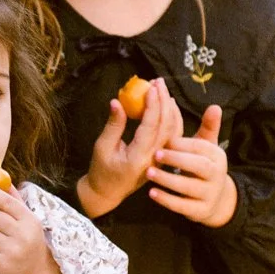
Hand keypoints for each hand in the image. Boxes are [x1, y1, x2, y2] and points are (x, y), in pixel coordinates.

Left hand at [0, 180, 61, 273]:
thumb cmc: (30, 242)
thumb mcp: (28, 221)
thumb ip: (15, 201)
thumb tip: (3, 179)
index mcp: (31, 221)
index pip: (8, 202)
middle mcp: (23, 236)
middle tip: (5, 232)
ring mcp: (12, 251)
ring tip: (3, 246)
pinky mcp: (1, 264)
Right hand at [78, 78, 183, 217]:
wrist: (109, 192)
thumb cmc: (102, 171)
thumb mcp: (102, 147)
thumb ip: (113, 125)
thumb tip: (116, 101)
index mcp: (138, 156)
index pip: (151, 126)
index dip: (153, 105)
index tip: (150, 87)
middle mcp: (154, 157)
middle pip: (166, 125)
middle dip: (163, 100)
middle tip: (158, 81)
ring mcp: (160, 158)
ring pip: (172, 130)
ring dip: (170, 107)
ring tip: (162, 89)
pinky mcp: (161, 156)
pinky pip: (171, 135)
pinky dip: (172, 118)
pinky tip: (167, 105)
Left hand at [147, 104, 237, 227]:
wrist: (215, 200)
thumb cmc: (202, 166)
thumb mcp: (205, 148)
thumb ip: (207, 128)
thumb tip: (215, 106)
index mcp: (217, 156)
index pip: (201, 147)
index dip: (183, 143)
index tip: (164, 139)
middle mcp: (217, 175)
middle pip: (199, 166)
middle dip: (177, 159)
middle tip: (156, 153)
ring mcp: (209, 195)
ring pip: (189, 187)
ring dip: (168, 179)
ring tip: (148, 172)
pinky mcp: (199, 211)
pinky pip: (182, 206)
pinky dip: (167, 200)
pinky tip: (151, 193)